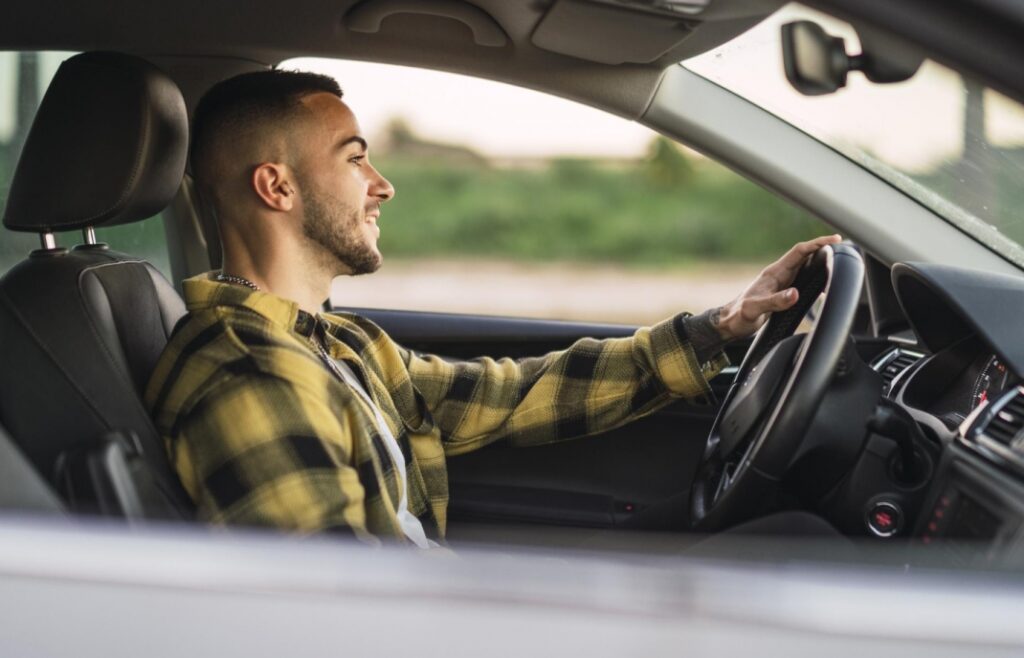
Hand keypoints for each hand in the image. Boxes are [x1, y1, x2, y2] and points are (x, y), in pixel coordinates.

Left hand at [711, 235, 841, 340]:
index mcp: (774, 273)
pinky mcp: (782, 292)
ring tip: (836, 260)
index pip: (799, 252)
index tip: (834, 240)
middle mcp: (779, 275)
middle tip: (842, 247)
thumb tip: (795, 293)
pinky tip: (822, 283)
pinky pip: (802, 279)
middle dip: (823, 248)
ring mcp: (781, 283)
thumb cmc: (739, 315)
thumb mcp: (756, 309)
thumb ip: (775, 301)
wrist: (730, 323)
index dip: (817, 244)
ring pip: (804, 266)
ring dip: (820, 261)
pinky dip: (815, 277)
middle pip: (805, 255)